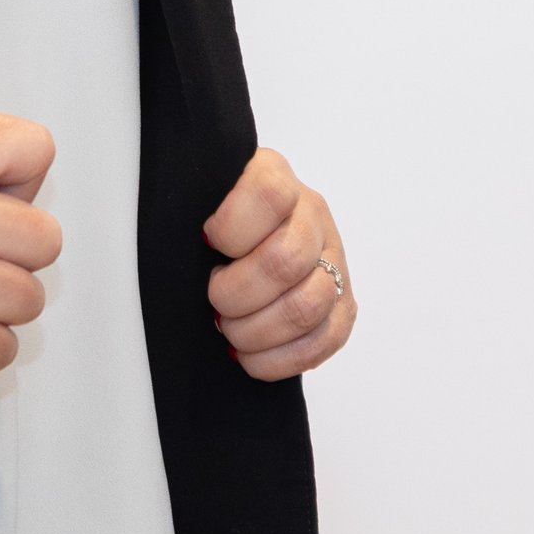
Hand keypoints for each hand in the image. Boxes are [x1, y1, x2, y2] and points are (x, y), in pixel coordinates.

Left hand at [203, 147, 354, 378]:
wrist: (252, 231)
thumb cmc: (216, 214)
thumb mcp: (203, 193)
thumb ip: (198, 205)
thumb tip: (188, 245)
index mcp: (276, 175)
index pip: (269, 195)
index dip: (233, 228)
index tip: (207, 242)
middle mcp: (312, 214)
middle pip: (286, 261)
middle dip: (238, 293)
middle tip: (215, 301)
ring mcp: (333, 259)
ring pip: (308, 306)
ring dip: (258, 331)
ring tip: (230, 331)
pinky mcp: (344, 303)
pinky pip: (325, 340)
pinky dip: (281, 358)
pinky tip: (251, 357)